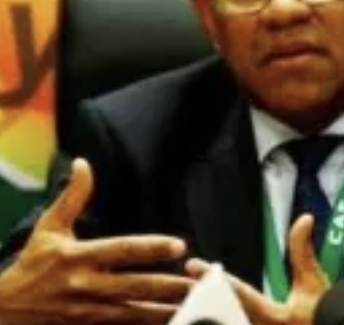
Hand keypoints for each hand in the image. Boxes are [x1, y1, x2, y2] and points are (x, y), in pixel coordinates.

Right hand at [0, 158, 192, 324]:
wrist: (5, 311)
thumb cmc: (32, 264)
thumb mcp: (49, 227)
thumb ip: (72, 196)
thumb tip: (83, 163)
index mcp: (79, 257)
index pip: (122, 250)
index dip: (152, 247)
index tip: (178, 245)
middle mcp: (86, 285)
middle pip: (134, 285)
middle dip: (166, 284)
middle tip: (196, 281)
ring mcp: (88, 310)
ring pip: (133, 312)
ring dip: (162, 310)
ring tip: (192, 304)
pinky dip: (144, 324)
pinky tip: (169, 321)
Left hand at [187, 214, 329, 324]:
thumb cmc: (325, 312)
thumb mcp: (314, 281)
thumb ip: (303, 251)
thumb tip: (304, 218)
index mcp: (272, 317)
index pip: (236, 292)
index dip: (212, 277)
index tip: (192, 264)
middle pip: (220, 317)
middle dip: (198, 301)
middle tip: (179, 287)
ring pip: (221, 324)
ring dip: (203, 315)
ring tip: (180, 305)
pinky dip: (216, 320)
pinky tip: (201, 316)